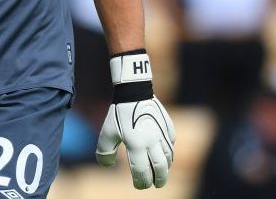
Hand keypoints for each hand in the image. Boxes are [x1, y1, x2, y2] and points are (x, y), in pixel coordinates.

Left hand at [95, 52, 175, 188]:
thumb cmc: (118, 113)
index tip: (139, 185)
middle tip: (156, 184)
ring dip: (165, 167)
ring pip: (168, 157)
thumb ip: (105, 152)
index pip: (142, 172)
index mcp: (136, 145)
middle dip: (158, 179)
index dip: (141, 182)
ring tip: (161, 172)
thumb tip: (108, 165)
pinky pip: (171, 144)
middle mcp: (152, 142)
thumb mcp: (106, 132)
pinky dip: (169, 152)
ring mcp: (161, 134)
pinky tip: (164, 154)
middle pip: (160, 168)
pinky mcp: (168, 127)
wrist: (134, 91)